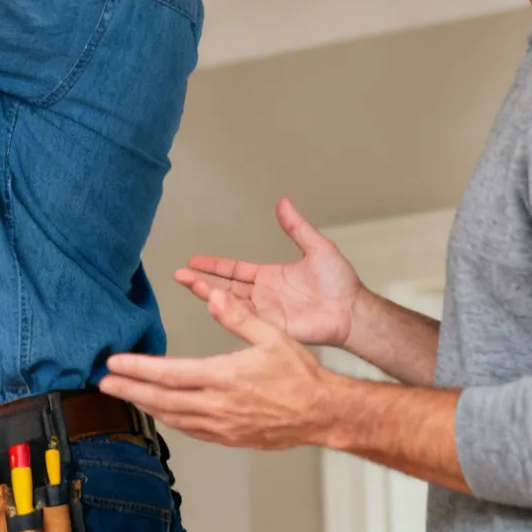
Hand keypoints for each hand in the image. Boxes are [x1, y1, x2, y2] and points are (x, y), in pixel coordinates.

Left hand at [100, 288, 340, 450]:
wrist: (323, 413)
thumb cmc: (300, 375)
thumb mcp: (272, 335)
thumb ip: (239, 316)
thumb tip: (215, 295)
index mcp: (223, 376)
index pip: (168, 373)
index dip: (137, 369)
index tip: (114, 363)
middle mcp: (217, 405)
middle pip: (161, 399)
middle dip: (128, 390)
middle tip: (102, 383)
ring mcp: (222, 425)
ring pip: (172, 417)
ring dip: (145, 405)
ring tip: (124, 395)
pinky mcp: (229, 437)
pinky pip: (191, 430)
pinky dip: (170, 420)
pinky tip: (160, 411)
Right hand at [176, 198, 362, 347]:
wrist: (352, 309)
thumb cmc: (340, 283)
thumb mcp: (316, 247)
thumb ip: (296, 227)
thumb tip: (283, 202)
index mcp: (269, 277)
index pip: (234, 270)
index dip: (214, 265)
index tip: (193, 260)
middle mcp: (263, 296)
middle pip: (225, 287)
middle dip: (200, 280)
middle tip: (179, 275)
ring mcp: (266, 313)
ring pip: (230, 303)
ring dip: (209, 293)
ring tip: (189, 284)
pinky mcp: (272, 328)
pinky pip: (246, 320)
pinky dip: (229, 312)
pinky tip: (213, 302)